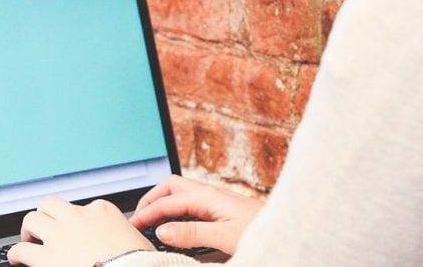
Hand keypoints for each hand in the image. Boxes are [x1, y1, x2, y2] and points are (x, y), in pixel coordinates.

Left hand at [8, 197, 153, 266]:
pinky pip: (21, 249)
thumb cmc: (141, 264)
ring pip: (32, 219)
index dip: (76, 221)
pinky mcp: (47, 257)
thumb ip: (123, 236)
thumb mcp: (137, 241)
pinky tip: (17, 260)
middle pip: (51, 205)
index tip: (75, 231)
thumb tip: (124, 243)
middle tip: (44, 229)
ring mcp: (61, 235)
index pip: (83, 208)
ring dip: (29, 230)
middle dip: (45, 216)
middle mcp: (79, 218)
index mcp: (103, 211)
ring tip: (28, 240)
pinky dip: (16, 254)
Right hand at [129, 175, 262, 253]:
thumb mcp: (224, 236)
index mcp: (208, 197)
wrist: (288, 231)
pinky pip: (193, 206)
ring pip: (182, 195)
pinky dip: (178, 213)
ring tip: (153, 221)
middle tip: (140, 217)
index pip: (168, 201)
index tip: (134, 226)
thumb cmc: (261, 231)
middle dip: (153, 198)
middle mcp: (211, 195)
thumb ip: (192, 232)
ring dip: (165, 204)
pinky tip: (178, 227)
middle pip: (172, 187)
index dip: (147, 213)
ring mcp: (218, 201)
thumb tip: (162, 230)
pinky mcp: (223, 210)